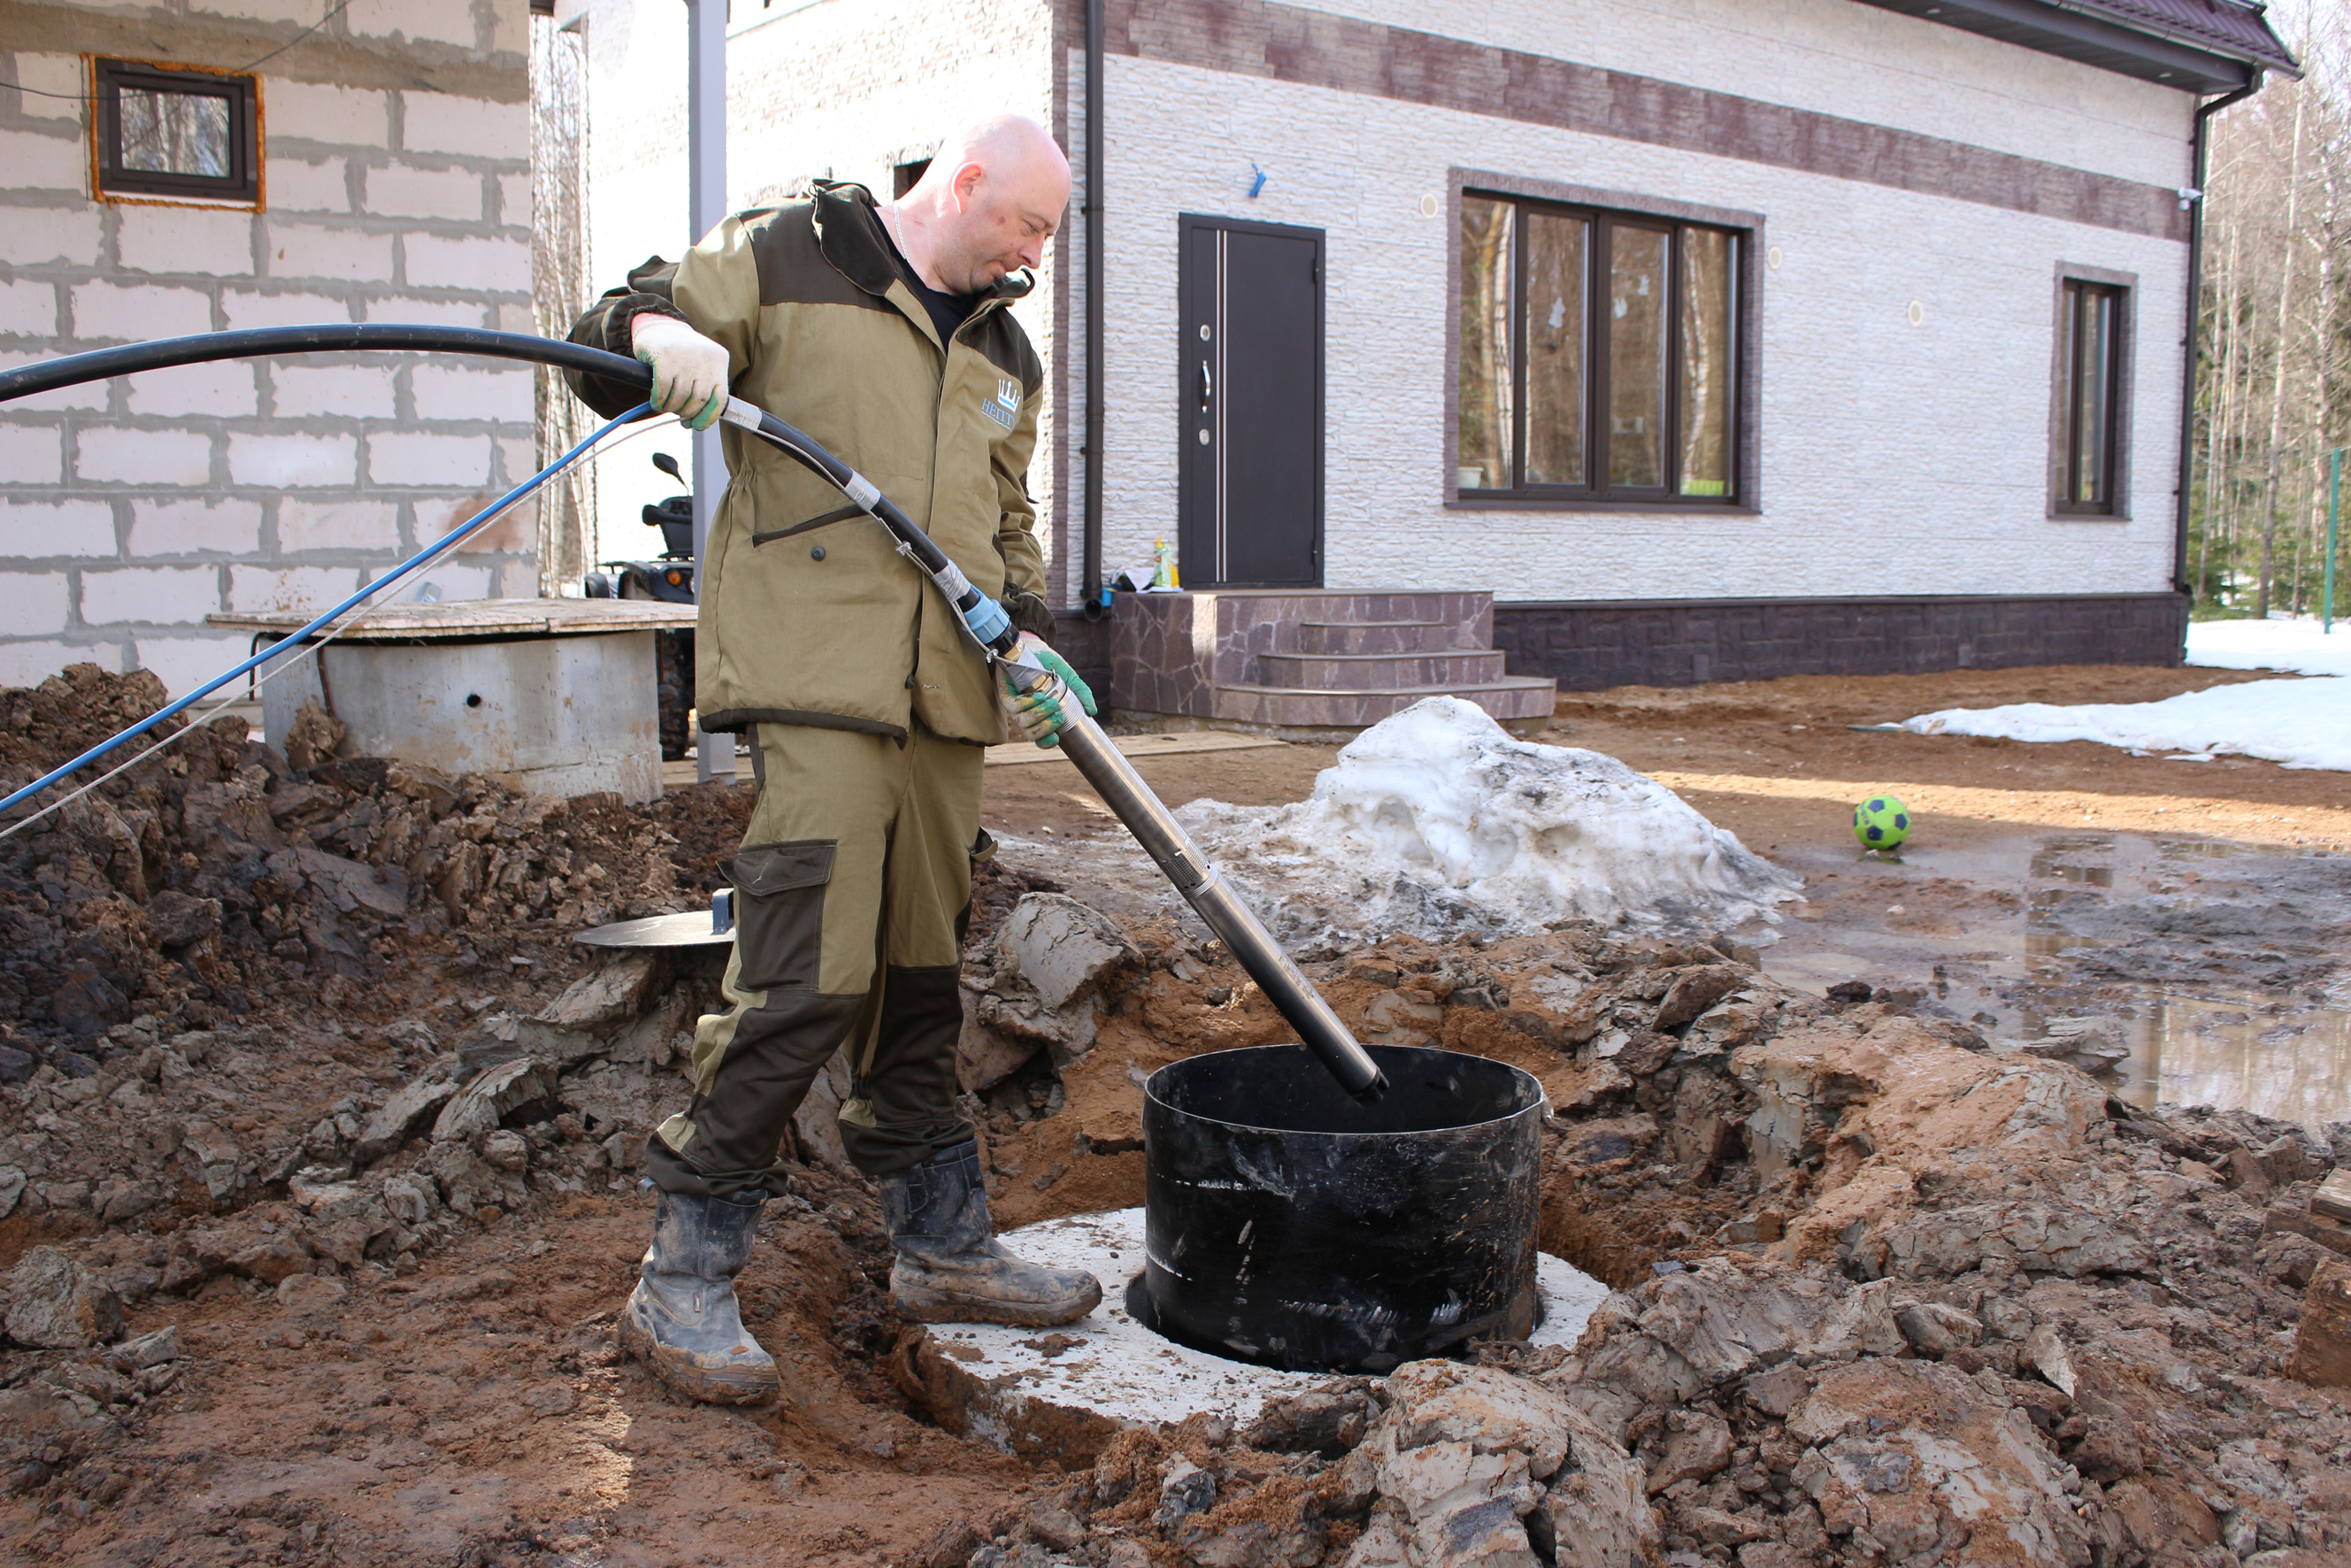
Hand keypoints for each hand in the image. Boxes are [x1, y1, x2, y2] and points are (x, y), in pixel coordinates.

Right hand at [631, 313, 728, 429]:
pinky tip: (657, 402)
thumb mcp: (701, 365)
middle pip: (699, 400)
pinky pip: (664, 390)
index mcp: (719, 360)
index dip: (708, 416)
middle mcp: (704, 357)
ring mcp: (684, 356)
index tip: (698, 425)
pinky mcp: (664, 357)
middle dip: (687, 413)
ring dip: (672, 408)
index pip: (720, 397)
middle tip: (679, 415)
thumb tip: (699, 422)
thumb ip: (705, 388)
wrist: (658, 325)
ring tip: (667, 407)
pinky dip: (659, 401)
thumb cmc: (681, 354)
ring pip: (681, 397)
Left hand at [997, 633, 1096, 748]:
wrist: (1034, 647)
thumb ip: (1081, 693)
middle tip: (1059, 715)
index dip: (1047, 742)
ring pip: (1023, 722)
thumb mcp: (1069, 679)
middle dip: (1046, 728)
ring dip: (1039, 714)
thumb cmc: (1049, 665)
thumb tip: (1092, 711)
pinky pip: (1014, 706)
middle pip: (1031, 733)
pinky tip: (1039, 696)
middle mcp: (1026, 713)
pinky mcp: (1006, 694)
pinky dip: (1028, 704)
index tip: (1058, 737)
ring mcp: (1015, 705)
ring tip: (1052, 702)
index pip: (1040, 738)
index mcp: (1040, 715)